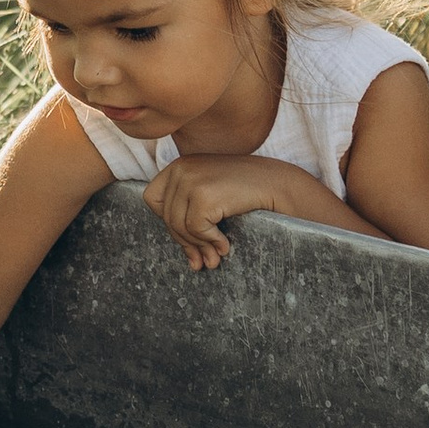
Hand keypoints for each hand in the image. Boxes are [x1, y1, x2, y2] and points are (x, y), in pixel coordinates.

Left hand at [145, 155, 265, 271]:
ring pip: (180, 227)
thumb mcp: (210, 195)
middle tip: (203, 261)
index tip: (188, 235)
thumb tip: (190, 261)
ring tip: (215, 257)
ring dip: (200, 246)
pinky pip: (196, 229)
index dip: (166, 220)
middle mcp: (181, 168)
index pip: (152, 199)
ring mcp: (191, 180)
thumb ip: (191, 215)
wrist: (276, 183)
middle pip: (166, 217)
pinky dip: (211, 241)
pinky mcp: (203, 194)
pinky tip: (225, 245)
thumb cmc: (246, 192)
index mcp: (179, 165)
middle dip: (186, 243)